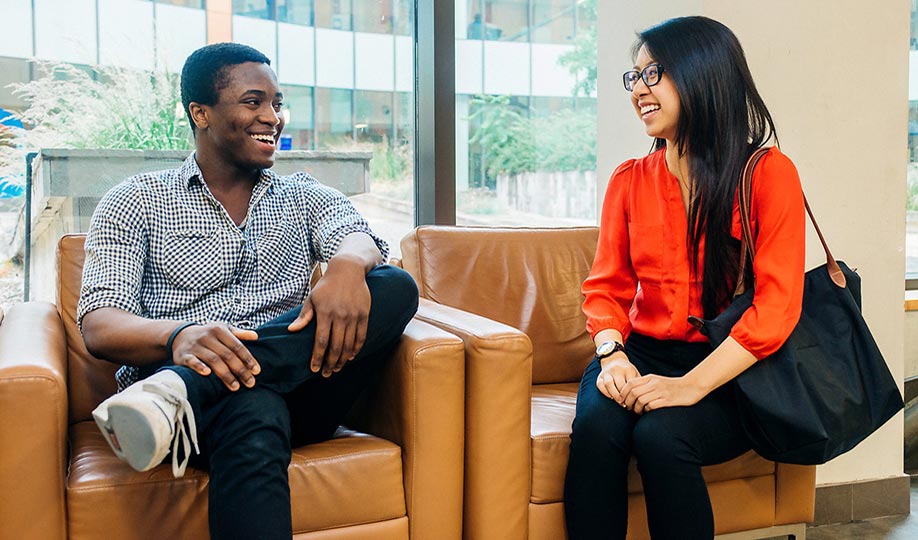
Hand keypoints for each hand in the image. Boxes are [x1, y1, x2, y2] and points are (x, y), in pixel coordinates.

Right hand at [171, 324, 260, 390]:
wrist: (180, 335)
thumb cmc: (207, 334)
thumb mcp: (222, 329)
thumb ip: (239, 333)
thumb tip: (256, 336)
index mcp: (219, 330)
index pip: (237, 346)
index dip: (248, 359)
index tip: (257, 371)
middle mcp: (207, 337)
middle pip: (227, 355)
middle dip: (240, 370)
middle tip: (250, 383)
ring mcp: (195, 346)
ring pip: (213, 360)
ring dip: (225, 374)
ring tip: (236, 387)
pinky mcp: (184, 355)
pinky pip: (192, 361)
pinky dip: (199, 366)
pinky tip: (207, 374)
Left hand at [287, 257, 370, 376]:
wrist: (348, 270)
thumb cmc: (327, 285)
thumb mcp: (312, 298)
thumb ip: (304, 316)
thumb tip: (292, 331)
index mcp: (325, 313)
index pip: (321, 341)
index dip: (317, 358)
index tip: (314, 369)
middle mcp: (340, 316)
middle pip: (335, 347)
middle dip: (330, 363)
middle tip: (326, 374)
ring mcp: (354, 316)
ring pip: (349, 344)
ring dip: (343, 359)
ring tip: (337, 368)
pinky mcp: (364, 314)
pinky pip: (361, 336)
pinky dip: (356, 349)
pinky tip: (351, 356)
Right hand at [596, 355, 640, 404]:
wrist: (614, 359)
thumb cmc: (628, 371)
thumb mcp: (635, 374)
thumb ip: (639, 384)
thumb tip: (644, 398)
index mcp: (628, 369)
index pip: (630, 384)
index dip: (632, 395)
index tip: (635, 401)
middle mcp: (617, 370)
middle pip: (620, 385)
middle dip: (624, 397)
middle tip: (627, 404)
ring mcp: (607, 372)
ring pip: (609, 384)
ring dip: (614, 395)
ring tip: (619, 402)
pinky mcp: (600, 376)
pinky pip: (600, 385)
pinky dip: (605, 392)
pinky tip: (611, 397)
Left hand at [619, 374, 705, 413]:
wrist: (691, 386)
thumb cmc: (672, 386)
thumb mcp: (657, 380)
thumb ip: (645, 383)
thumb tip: (630, 391)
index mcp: (651, 378)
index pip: (630, 383)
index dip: (623, 392)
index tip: (621, 400)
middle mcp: (654, 384)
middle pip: (633, 392)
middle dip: (628, 402)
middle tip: (628, 408)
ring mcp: (661, 392)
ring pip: (641, 400)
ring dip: (636, 408)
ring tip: (637, 411)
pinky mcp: (668, 400)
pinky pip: (651, 406)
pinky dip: (646, 410)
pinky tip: (647, 412)